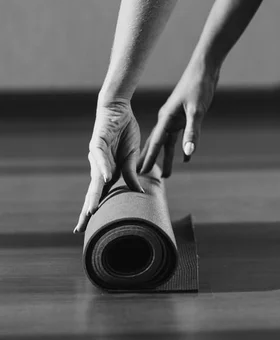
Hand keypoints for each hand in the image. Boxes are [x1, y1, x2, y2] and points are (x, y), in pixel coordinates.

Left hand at [74, 99, 143, 232]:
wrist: (119, 109)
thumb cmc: (124, 133)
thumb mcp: (133, 156)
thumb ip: (132, 173)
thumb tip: (139, 192)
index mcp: (108, 172)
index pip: (100, 195)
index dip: (93, 211)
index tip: (84, 230)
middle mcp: (99, 167)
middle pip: (93, 191)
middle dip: (87, 210)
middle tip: (80, 228)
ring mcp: (97, 155)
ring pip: (95, 178)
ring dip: (94, 194)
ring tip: (91, 210)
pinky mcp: (99, 141)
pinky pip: (102, 156)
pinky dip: (104, 166)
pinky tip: (106, 177)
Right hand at [138, 67, 216, 176]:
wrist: (204, 69)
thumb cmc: (199, 87)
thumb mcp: (197, 111)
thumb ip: (192, 133)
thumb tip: (188, 154)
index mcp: (167, 118)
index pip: (155, 142)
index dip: (149, 158)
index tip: (140, 172)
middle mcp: (168, 119)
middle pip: (158, 144)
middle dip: (153, 160)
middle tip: (144, 178)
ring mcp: (176, 118)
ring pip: (169, 142)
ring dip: (168, 157)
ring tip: (167, 174)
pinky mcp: (185, 116)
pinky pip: (182, 136)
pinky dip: (183, 148)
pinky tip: (187, 158)